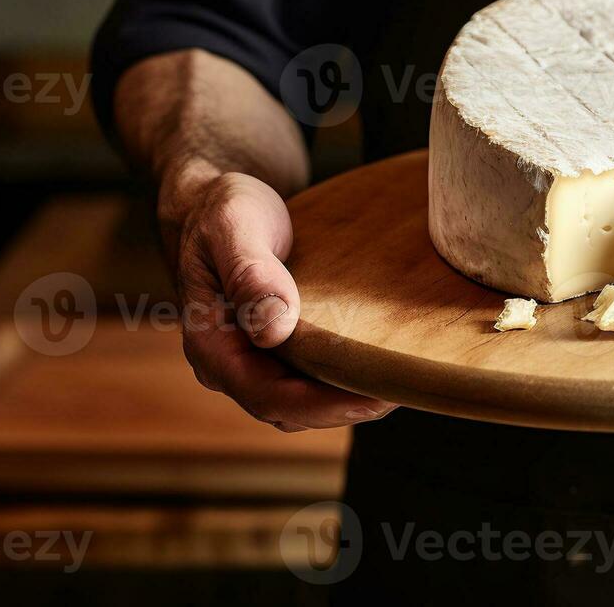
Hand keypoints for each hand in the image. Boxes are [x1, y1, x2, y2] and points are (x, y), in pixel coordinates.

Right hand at [164, 168, 396, 431]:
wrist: (215, 203)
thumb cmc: (222, 209)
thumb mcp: (233, 227)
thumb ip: (250, 275)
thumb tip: (274, 328)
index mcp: (210, 344)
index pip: (266, 396)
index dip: (321, 405)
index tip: (373, 397)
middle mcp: (229, 363)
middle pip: (289, 410)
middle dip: (344, 408)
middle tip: (402, 391)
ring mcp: (251, 359)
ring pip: (301, 402)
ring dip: (346, 400)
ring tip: (399, 382)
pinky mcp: (274, 349)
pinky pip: (308, 378)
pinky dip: (342, 379)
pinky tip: (378, 364)